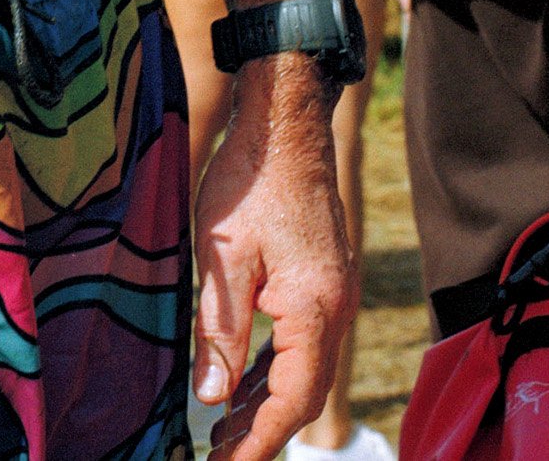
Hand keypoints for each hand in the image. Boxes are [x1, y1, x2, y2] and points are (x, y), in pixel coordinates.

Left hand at [193, 60, 354, 460]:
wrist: (285, 122)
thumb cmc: (250, 179)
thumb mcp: (222, 256)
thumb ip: (219, 330)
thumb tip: (213, 397)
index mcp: (314, 308)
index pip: (292, 399)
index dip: (259, 440)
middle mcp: (335, 308)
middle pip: (304, 392)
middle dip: (263, 429)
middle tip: (220, 455)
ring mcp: (334, 293)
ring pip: (305, 369)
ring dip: (269, 401)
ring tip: (227, 430)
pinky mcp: (324, 279)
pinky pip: (305, 342)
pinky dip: (277, 369)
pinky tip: (248, 381)